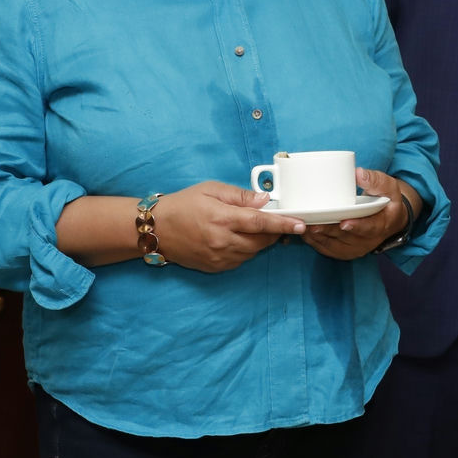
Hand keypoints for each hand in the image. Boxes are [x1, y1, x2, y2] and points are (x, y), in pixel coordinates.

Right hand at [150, 180, 306, 271]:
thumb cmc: (184, 204)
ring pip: (253, 251)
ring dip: (260, 240)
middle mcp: (222, 241)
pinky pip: (241, 260)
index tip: (301, 224)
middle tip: (275, 220)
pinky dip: (246, 249)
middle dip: (274, 230)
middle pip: (262, 240)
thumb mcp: (211, 190)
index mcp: (222, 218)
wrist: (156, 229)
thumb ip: (240, 196)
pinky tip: (236, 238)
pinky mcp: (216, 267)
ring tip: (250, 227)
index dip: (283, 224)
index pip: (261, 222)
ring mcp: (219, 257)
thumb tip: (264, 200)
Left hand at [303, 168, 417, 261]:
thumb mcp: (388, 187)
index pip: (369, 227)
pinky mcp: (346, 251)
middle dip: (329, 231)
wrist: (389, 219)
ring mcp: (356, 248)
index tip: (344, 223)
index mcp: (381, 224)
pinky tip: (304, 234)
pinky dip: (316, 243)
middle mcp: (369, 240)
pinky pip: (329, 250)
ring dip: (319, 238)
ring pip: (335, 246)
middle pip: (346, 238)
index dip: (356, 226)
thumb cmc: (387, 200)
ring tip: (304, 228)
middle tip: (312, 225)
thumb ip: (375, 180)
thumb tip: (358, 173)